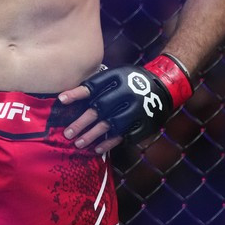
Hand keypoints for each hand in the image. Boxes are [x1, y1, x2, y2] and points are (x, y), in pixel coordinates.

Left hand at [58, 55, 190, 153]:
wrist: (163, 87)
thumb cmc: (132, 80)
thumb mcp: (117, 74)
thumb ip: (99, 84)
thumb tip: (70, 96)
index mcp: (118, 79)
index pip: (93, 86)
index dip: (76, 94)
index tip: (61, 101)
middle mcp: (126, 93)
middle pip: (99, 109)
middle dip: (82, 122)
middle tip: (67, 133)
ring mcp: (135, 109)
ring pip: (110, 125)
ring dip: (92, 135)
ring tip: (79, 144)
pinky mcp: (142, 123)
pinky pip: (123, 135)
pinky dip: (109, 143)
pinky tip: (97, 149)